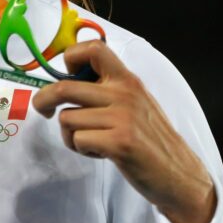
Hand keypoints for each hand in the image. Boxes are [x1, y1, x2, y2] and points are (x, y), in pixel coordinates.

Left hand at [31, 39, 216, 222]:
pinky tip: (100, 153)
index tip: (63, 74)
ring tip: (92, 142)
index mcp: (127, 80)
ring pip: (67, 118)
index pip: (93, 49)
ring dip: (70, 134)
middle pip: (64, 87)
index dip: (69, 57)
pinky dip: (82, 149)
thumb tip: (65, 81)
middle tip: (43, 110)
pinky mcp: (119, 141)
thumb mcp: (134, 104)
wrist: (179, 174)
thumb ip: (107, 90)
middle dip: (44, 100)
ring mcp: (122, 117)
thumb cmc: (150, 139)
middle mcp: (124, 93)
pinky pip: (77, 139)